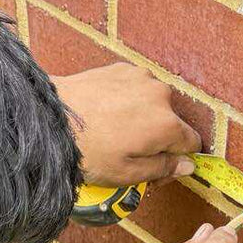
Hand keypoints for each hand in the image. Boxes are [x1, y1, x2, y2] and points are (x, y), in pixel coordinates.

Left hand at [53, 63, 201, 185]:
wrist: (51, 119)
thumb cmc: (88, 151)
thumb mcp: (127, 174)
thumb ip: (164, 169)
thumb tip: (188, 165)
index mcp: (167, 125)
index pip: (192, 144)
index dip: (178, 161)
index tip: (158, 170)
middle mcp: (161, 96)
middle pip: (173, 122)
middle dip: (158, 139)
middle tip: (130, 155)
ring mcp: (141, 78)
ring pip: (154, 104)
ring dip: (143, 118)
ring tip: (115, 133)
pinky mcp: (122, 69)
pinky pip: (136, 89)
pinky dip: (128, 101)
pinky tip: (107, 114)